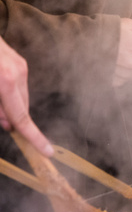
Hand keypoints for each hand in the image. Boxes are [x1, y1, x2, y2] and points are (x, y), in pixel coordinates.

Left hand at [0, 37, 53, 155]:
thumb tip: (7, 123)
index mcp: (7, 81)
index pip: (22, 117)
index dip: (34, 137)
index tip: (47, 151)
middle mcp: (18, 73)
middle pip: (22, 107)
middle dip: (12, 118)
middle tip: (1, 120)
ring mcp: (20, 65)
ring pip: (21, 96)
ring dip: (9, 105)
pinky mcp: (18, 60)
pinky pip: (18, 85)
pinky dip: (10, 94)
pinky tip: (0, 89)